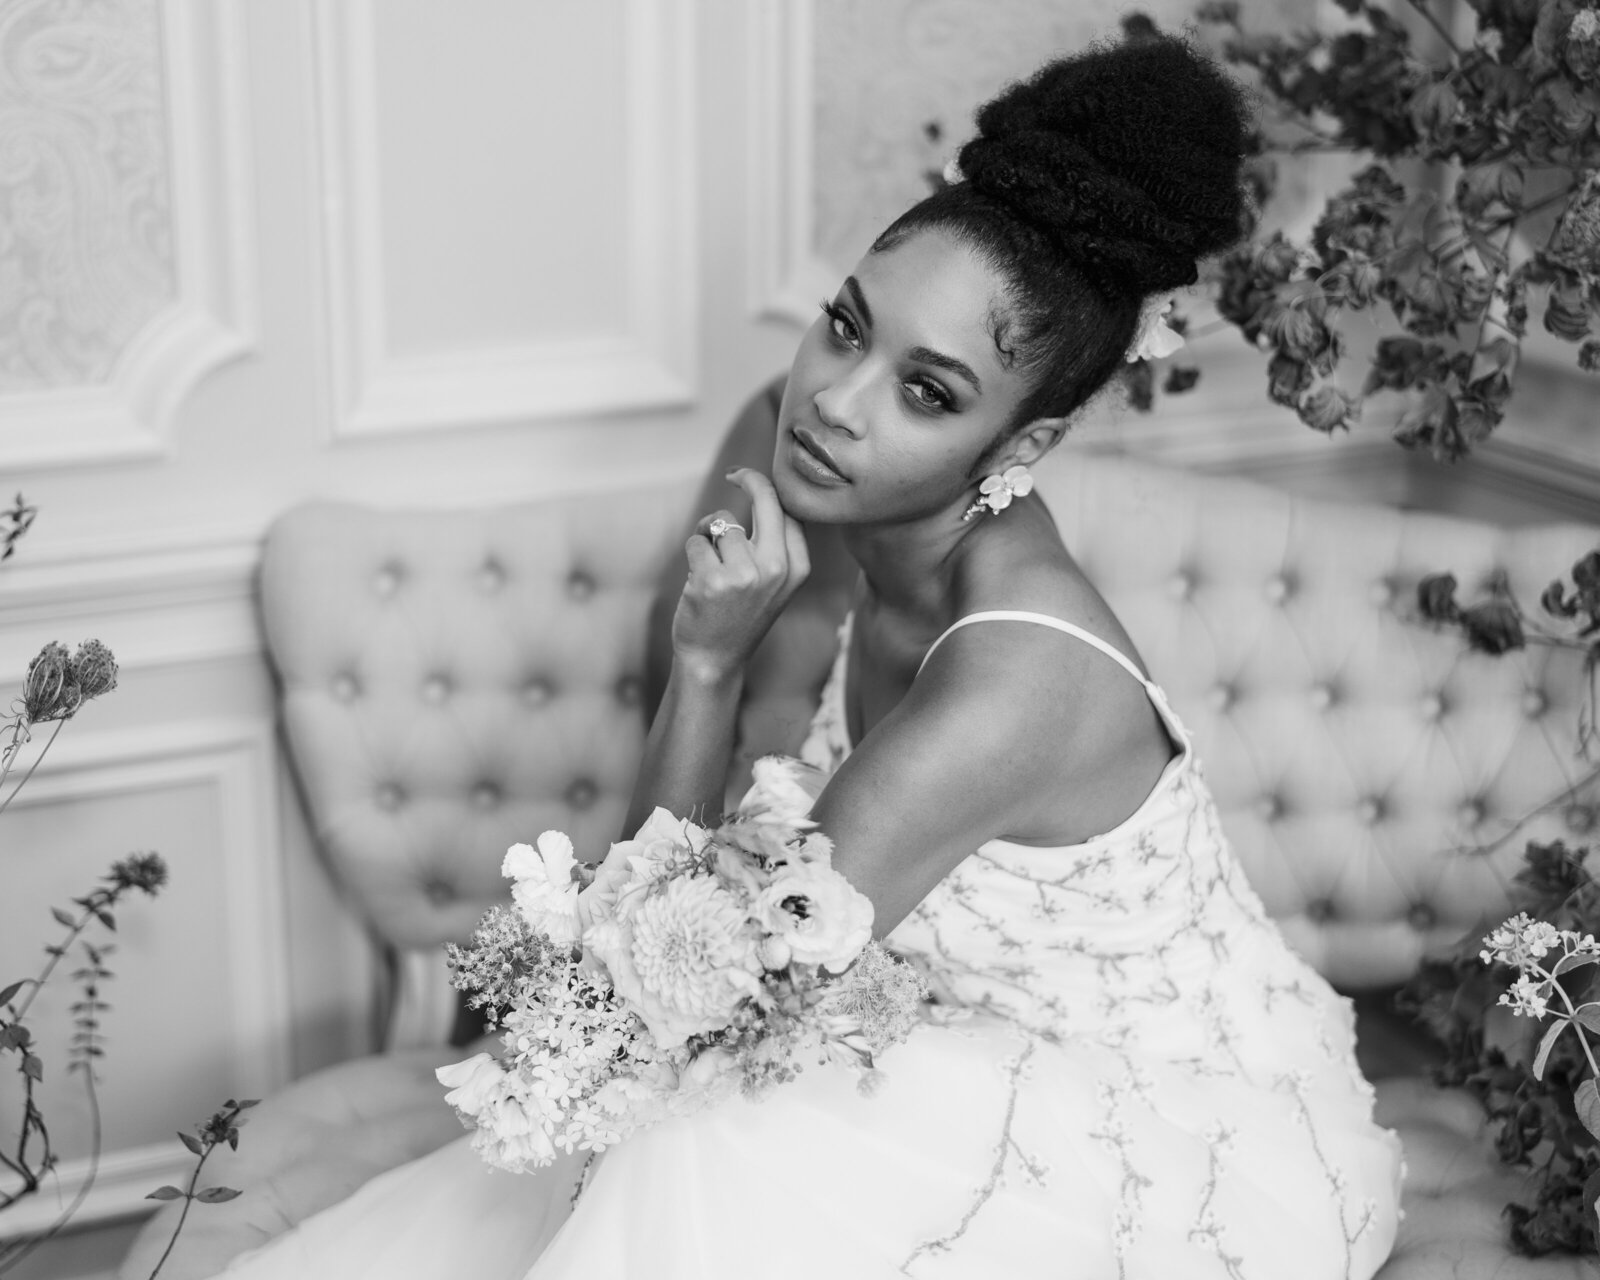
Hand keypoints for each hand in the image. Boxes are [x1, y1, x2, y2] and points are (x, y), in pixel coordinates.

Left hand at [672, 469, 809, 683]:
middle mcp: (776, 568)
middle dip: (748, 478)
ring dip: (708, 535)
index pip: (788, 510)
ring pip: (722, 523)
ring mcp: (745, 574)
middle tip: (734, 473)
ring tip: (710, 564)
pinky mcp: (712, 579)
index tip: (749, 478)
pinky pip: (697, 540)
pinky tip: (697, 579)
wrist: (715, 659)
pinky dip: (692, 553)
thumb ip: (777, 546)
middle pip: (765, 499)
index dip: (767, 488)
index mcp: (797, 568)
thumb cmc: (741, 616)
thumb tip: (767, 493)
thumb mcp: (775, 585)